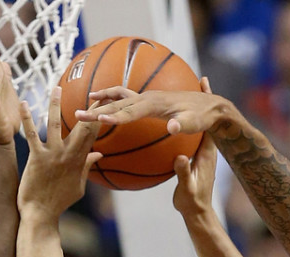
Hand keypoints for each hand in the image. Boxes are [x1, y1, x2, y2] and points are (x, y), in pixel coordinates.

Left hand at [16, 88, 101, 217]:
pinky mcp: (37, 158)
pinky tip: (23, 104)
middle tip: (93, 89)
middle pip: (81, 127)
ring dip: (55, 105)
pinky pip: (32, 134)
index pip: (92, 135)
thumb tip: (99, 155)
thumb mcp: (79, 185)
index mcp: (79, 161)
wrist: (41, 214)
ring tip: (56, 88)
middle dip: (87, 108)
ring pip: (55, 125)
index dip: (97, 118)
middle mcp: (68, 155)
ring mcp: (53, 155)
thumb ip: (87, 167)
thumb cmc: (59, 201)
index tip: (103, 103)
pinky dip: (27, 118)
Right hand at [77, 77, 227, 135]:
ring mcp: (147, 97)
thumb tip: (172, 127)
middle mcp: (148, 98)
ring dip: (102, 99)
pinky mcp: (149, 100)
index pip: (130, 112)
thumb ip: (182, 125)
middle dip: (97, 111)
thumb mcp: (195, 123)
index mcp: (155, 104)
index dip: (115, 117)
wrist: (211, 105)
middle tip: (77, 116)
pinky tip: (104, 102)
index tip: (98, 120)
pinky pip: (126, 98)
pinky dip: (112, 98)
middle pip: (118, 105)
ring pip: (119, 97)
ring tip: (85, 104)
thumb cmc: (203, 116)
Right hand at [172, 80, 217, 216]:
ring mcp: (198, 151)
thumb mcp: (187, 187)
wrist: (196, 212)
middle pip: (201, 119)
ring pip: (195, 125)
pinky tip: (176, 114)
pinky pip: (187, 133)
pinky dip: (183, 121)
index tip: (204, 82)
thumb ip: (184, 172)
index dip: (206, 101)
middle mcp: (204, 147)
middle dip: (201, 99)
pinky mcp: (191, 155)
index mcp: (205, 150)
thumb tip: (180, 158)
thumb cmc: (192, 200)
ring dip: (194, 109)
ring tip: (192, 88)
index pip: (207, 120)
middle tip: (200, 79)